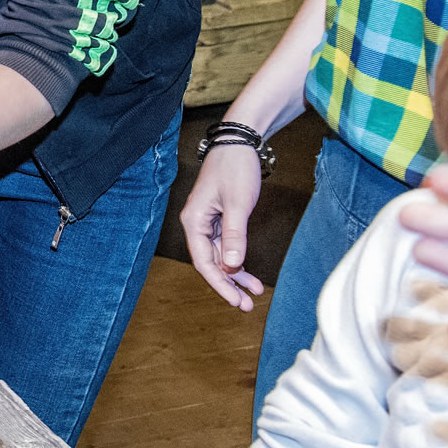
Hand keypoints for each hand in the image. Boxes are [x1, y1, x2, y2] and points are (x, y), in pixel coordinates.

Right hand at [178, 145, 265, 309]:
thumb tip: (233, 264)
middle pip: (210, 263)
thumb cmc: (235, 168)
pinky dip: (238, 259)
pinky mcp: (219, 218)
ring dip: (236, 274)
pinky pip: (226, 246)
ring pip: (219, 256)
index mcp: (193, 221)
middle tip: (246, 304)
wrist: (239, 142)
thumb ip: (234, 234)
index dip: (220, 284)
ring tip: (254, 292)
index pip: (203, 262)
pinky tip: (250, 272)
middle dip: (229, 284)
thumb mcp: (237, 203)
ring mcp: (207, 222)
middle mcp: (196, 224)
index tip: (236, 300)